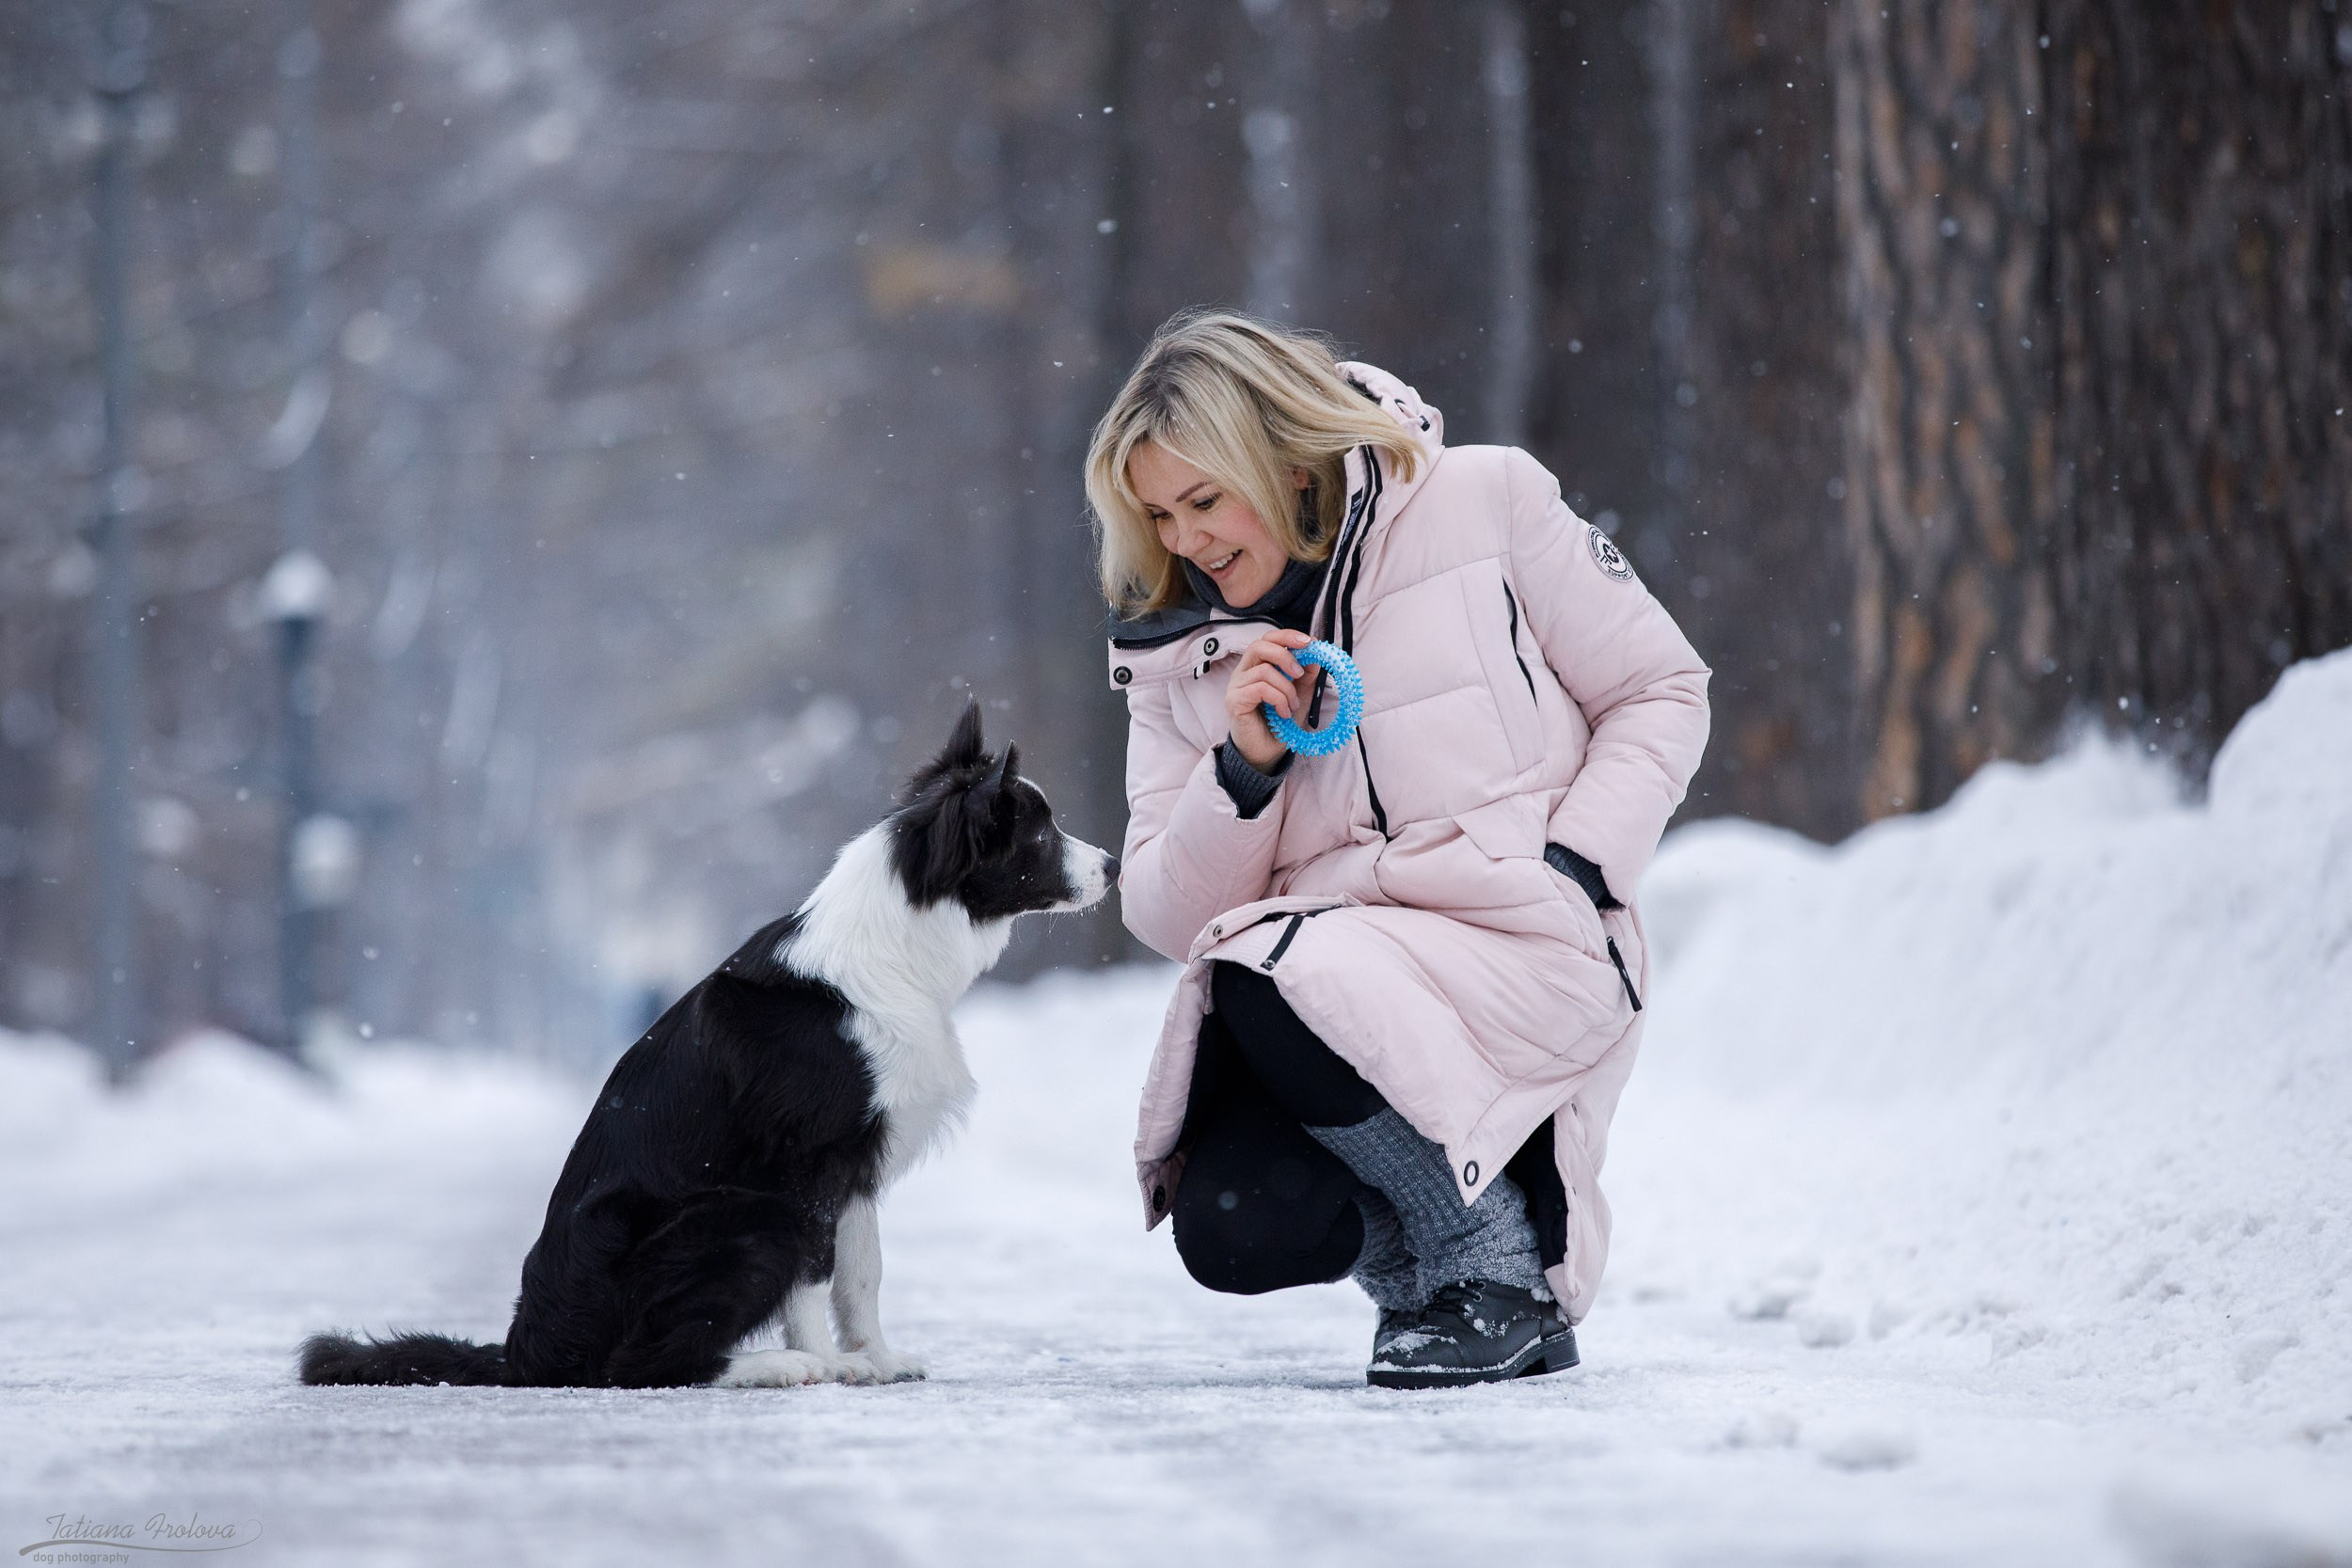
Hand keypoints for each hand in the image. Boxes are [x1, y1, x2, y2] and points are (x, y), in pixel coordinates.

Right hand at [1225, 630, 1317, 771]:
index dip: (1287, 636)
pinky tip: (1283, 713)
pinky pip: (1261, 689)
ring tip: (1292, 705)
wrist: (1268, 752)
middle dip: (1285, 654)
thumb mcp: (1299, 694)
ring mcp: (1236, 686)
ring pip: (1264, 670)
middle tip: (1300, 673)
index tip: (1309, 643)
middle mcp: (1242, 672)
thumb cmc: (1279, 722)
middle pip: (1259, 645)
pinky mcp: (1234, 701)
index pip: (1267, 639)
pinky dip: (1278, 699)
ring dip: (1286, 688)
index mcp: (1256, 666)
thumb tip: (1315, 655)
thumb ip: (1305, 674)